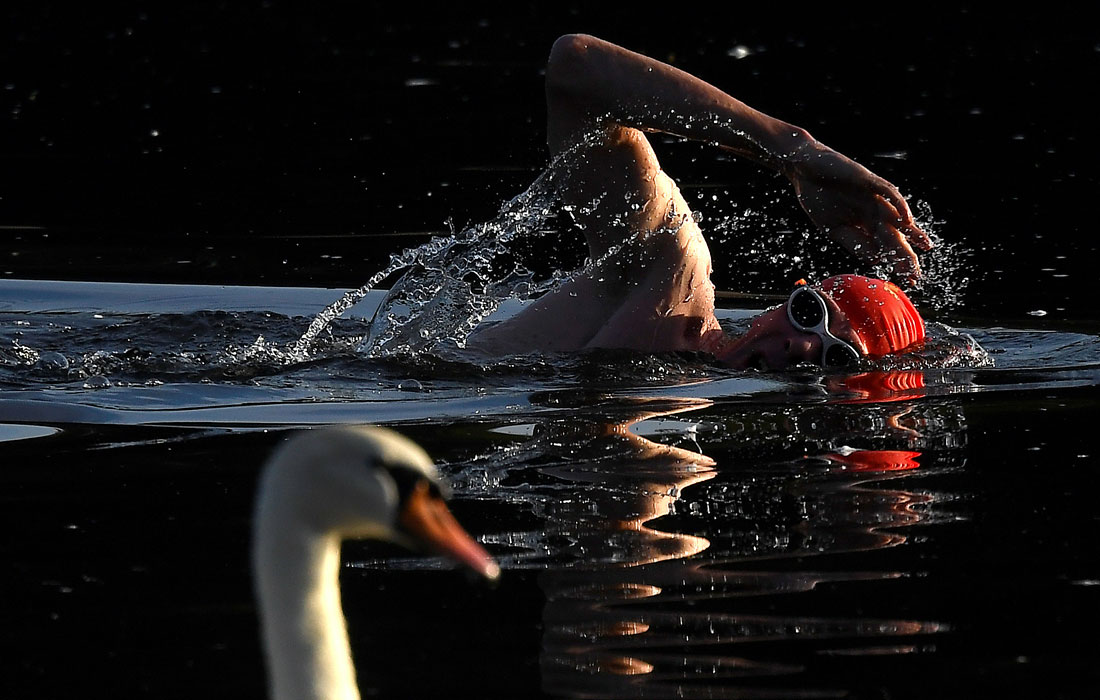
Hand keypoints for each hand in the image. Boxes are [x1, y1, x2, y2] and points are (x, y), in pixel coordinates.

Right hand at [786, 141, 931, 284]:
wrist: (804, 171)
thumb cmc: (817, 197)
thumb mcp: (834, 229)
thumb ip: (855, 243)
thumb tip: (876, 261)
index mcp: (864, 224)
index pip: (886, 247)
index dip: (897, 262)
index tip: (908, 281)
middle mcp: (874, 212)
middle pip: (896, 235)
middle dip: (906, 254)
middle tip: (916, 272)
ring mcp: (874, 197)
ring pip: (897, 216)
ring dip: (911, 232)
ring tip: (924, 247)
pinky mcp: (869, 181)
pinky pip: (888, 193)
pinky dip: (898, 205)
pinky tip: (906, 219)